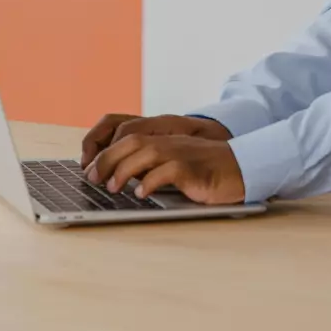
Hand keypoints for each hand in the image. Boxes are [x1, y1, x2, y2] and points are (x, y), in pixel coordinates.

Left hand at [84, 134, 244, 205]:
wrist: (241, 169)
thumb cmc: (206, 171)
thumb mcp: (175, 165)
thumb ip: (151, 167)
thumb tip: (120, 179)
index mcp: (164, 140)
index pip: (128, 136)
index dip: (106, 150)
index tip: (89, 169)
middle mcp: (171, 142)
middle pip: (132, 141)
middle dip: (108, 158)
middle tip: (93, 179)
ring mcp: (183, 153)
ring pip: (147, 152)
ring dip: (125, 169)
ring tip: (112, 187)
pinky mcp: (195, 168)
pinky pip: (170, 170)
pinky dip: (152, 181)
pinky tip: (141, 193)